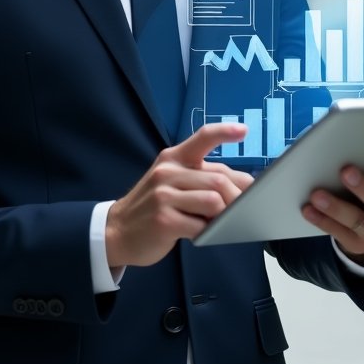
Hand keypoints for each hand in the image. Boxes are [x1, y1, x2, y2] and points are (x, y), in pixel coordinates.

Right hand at [105, 124, 253, 267]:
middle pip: (218, 178)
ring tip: (222, 222)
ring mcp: (163, 195)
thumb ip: (200, 179)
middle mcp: (167, 172)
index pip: (202, 138)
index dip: (224, 132)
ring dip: (226, 215)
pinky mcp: (164, 220)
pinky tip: (204, 233)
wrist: (117, 231)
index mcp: (172, 158)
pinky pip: (201, 225)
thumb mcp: (170, 182)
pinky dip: (209, 232)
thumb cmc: (152, 206)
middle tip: (247, 208)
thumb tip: (242, 185)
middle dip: (238, 196)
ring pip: (214, 201)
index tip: (243, 130)